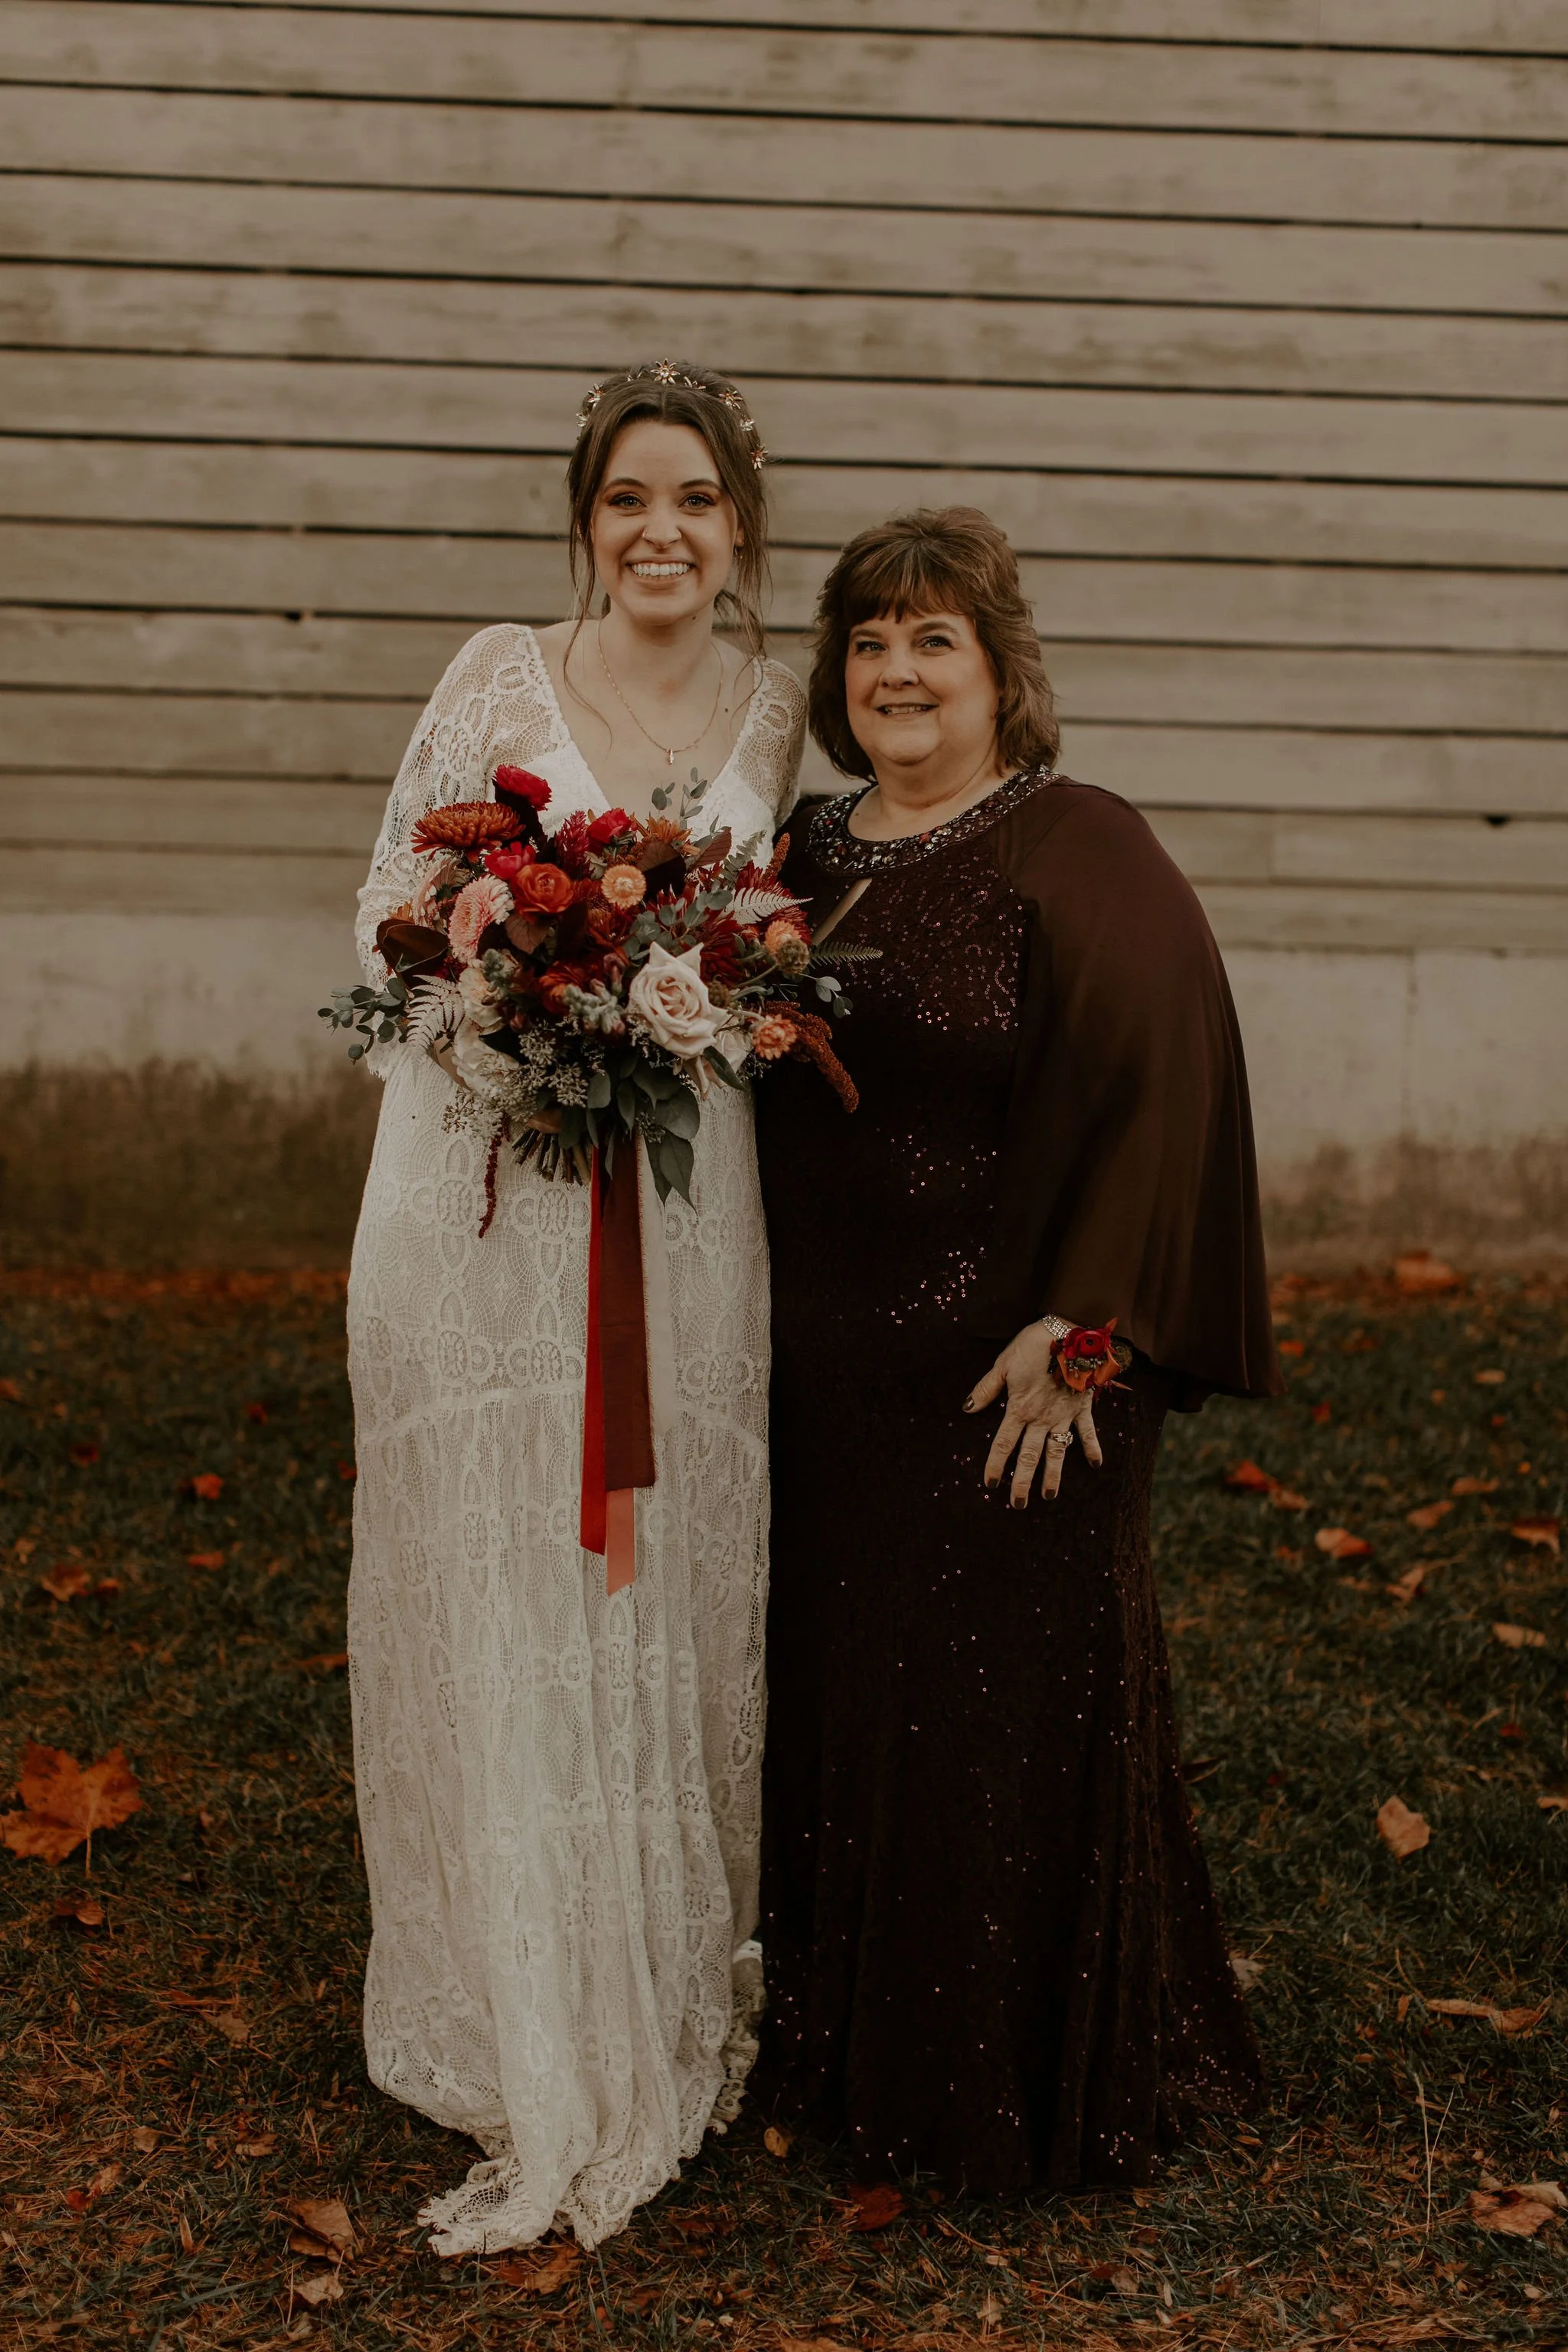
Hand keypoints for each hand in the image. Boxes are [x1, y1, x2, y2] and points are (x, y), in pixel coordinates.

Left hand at [964, 1322, 1103, 1506]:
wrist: (1068, 1331)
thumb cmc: (1032, 1345)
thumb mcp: (1003, 1364)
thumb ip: (986, 1389)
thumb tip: (967, 1408)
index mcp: (1019, 1408)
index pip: (1004, 1444)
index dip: (995, 1464)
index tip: (990, 1484)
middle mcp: (1041, 1418)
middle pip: (1029, 1456)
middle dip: (1022, 1482)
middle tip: (1018, 1505)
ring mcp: (1063, 1416)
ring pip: (1057, 1452)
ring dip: (1053, 1475)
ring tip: (1049, 1496)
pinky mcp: (1082, 1408)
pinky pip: (1088, 1432)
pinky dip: (1092, 1448)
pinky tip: (1095, 1465)